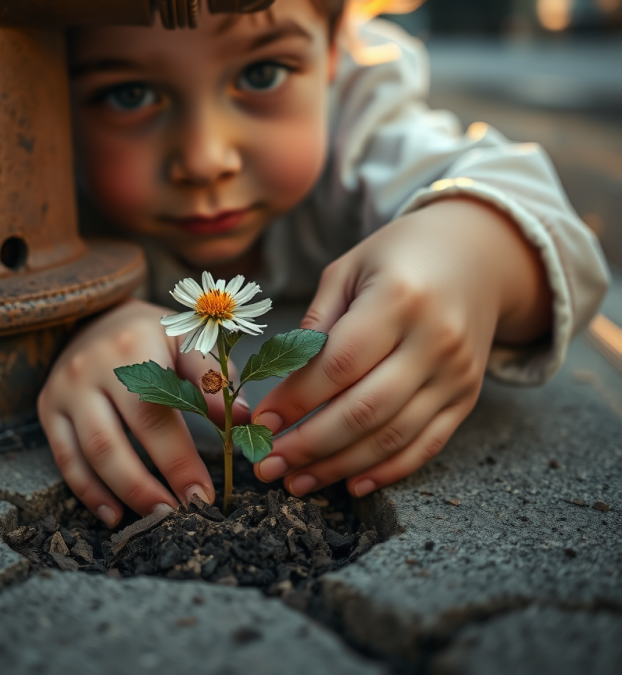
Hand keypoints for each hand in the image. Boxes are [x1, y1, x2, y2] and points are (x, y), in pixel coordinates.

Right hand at [38, 299, 249, 525]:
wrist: (99, 315)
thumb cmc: (154, 334)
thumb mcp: (187, 340)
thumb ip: (213, 377)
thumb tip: (242, 417)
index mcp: (132, 347)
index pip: (156, 412)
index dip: (178, 460)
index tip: (204, 495)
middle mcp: (90, 368)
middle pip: (115, 440)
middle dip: (148, 486)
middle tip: (180, 515)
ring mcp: (64, 389)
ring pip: (89, 454)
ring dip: (122, 493)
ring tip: (154, 519)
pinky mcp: (48, 407)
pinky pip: (65, 458)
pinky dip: (88, 492)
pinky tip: (114, 515)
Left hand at [252, 198, 550, 497]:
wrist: (478, 256)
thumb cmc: (398, 256)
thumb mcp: (349, 268)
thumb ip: (317, 320)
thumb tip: (284, 380)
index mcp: (399, 298)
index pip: (339, 363)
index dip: (296, 398)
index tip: (261, 421)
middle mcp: (435, 341)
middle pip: (365, 410)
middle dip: (309, 445)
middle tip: (268, 465)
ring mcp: (456, 374)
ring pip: (393, 436)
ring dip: (340, 466)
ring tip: (297, 481)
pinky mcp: (467, 397)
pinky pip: (427, 445)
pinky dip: (388, 471)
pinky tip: (351, 484)